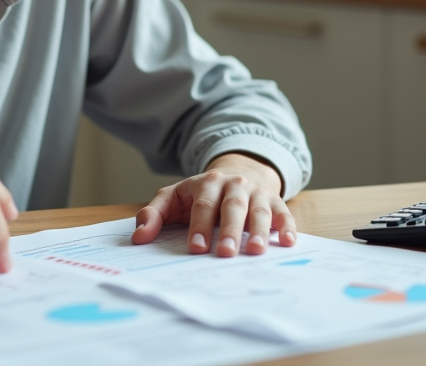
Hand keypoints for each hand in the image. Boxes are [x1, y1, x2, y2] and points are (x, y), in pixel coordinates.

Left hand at [131, 153, 295, 256]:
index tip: (195, 248)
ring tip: (256, 251)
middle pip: (232, 207)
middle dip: (229, 230)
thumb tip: (138, 238)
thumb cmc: (200, 193)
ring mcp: (256, 193)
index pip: (202, 205)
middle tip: (224, 253)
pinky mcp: (275, 201)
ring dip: (259, 230)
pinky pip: (283, 213)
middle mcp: (234, 185)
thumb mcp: (173, 197)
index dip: (199, 226)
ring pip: (259, 210)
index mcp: (206, 184)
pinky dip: (287, 227)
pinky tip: (287, 242)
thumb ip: (153, 215)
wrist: (237, 171)